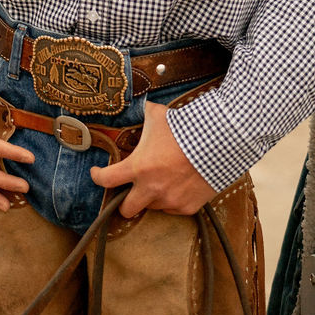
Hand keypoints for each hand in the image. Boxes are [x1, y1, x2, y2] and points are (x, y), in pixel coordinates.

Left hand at [90, 101, 215, 216]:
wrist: (217, 142)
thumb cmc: (184, 128)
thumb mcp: (158, 116)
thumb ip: (145, 115)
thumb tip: (140, 105)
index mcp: (138, 167)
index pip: (107, 179)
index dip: (98, 177)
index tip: (97, 174)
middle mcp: (151, 189)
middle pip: (126, 209)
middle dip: (125, 202)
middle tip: (129, 192)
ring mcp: (170, 201)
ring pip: (153, 206)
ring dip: (154, 196)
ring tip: (163, 180)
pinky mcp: (188, 207)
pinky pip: (174, 208)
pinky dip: (173, 199)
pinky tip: (180, 184)